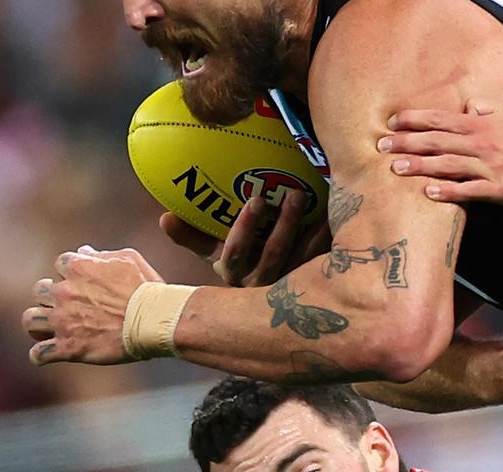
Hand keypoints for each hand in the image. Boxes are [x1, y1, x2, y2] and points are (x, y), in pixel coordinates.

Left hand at [22, 246, 163, 365]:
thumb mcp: (130, 259)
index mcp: (78, 268)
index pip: (61, 263)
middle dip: (52, 296)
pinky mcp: (67, 347)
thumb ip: (103, 255)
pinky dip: (43, 354)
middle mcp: (64, 292)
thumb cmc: (146, 288)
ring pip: (30, 319)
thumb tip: (84, 252)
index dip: (73, 271)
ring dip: (39, 322)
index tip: (85, 280)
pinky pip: (38, 354)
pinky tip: (53, 352)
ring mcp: (63, 321)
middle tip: (69, 304)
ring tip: (51, 327)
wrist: (155, 321)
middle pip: (40, 290)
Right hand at [160, 192, 331, 286]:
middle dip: (284, 225)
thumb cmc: (239, 264)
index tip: (257, 200)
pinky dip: (330, 239)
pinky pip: (325, 261)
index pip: (236, 254)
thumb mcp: (213, 254)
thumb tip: (165, 217)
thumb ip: (191, 236)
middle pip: (274, 255)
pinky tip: (337, 217)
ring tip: (314, 199)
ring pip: (302, 258)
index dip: (244, 229)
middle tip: (293, 193)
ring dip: (308, 229)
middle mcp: (263, 285)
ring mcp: (290, 285)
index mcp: (235, 276)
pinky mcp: (315, 283)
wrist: (267, 308)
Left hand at [379, 99, 502, 204]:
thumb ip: (486, 107)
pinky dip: (448, 191)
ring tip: (396, 169)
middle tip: (382, 145)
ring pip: (448, 165)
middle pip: (438, 142)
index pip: (442, 120)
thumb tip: (466, 106)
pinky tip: (428, 192)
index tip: (393, 122)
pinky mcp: (496, 190)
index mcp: (482, 125)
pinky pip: (468, 191)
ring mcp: (488, 168)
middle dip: (408, 142)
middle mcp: (482, 144)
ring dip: (420, 166)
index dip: (416, 120)